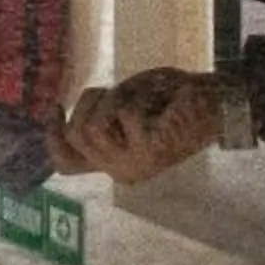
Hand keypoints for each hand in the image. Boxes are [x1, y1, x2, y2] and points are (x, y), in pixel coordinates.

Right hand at [47, 68, 225, 182]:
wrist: (213, 100)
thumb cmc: (170, 99)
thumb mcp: (123, 106)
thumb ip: (96, 118)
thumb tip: (56, 115)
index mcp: (112, 163)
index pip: (64, 163)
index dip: (51, 134)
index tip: (55, 106)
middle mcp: (119, 171)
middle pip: (75, 133)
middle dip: (91, 101)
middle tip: (120, 93)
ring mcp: (133, 164)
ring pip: (92, 125)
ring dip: (113, 98)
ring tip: (139, 98)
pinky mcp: (148, 152)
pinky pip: (119, 114)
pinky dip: (135, 97)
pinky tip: (156, 103)